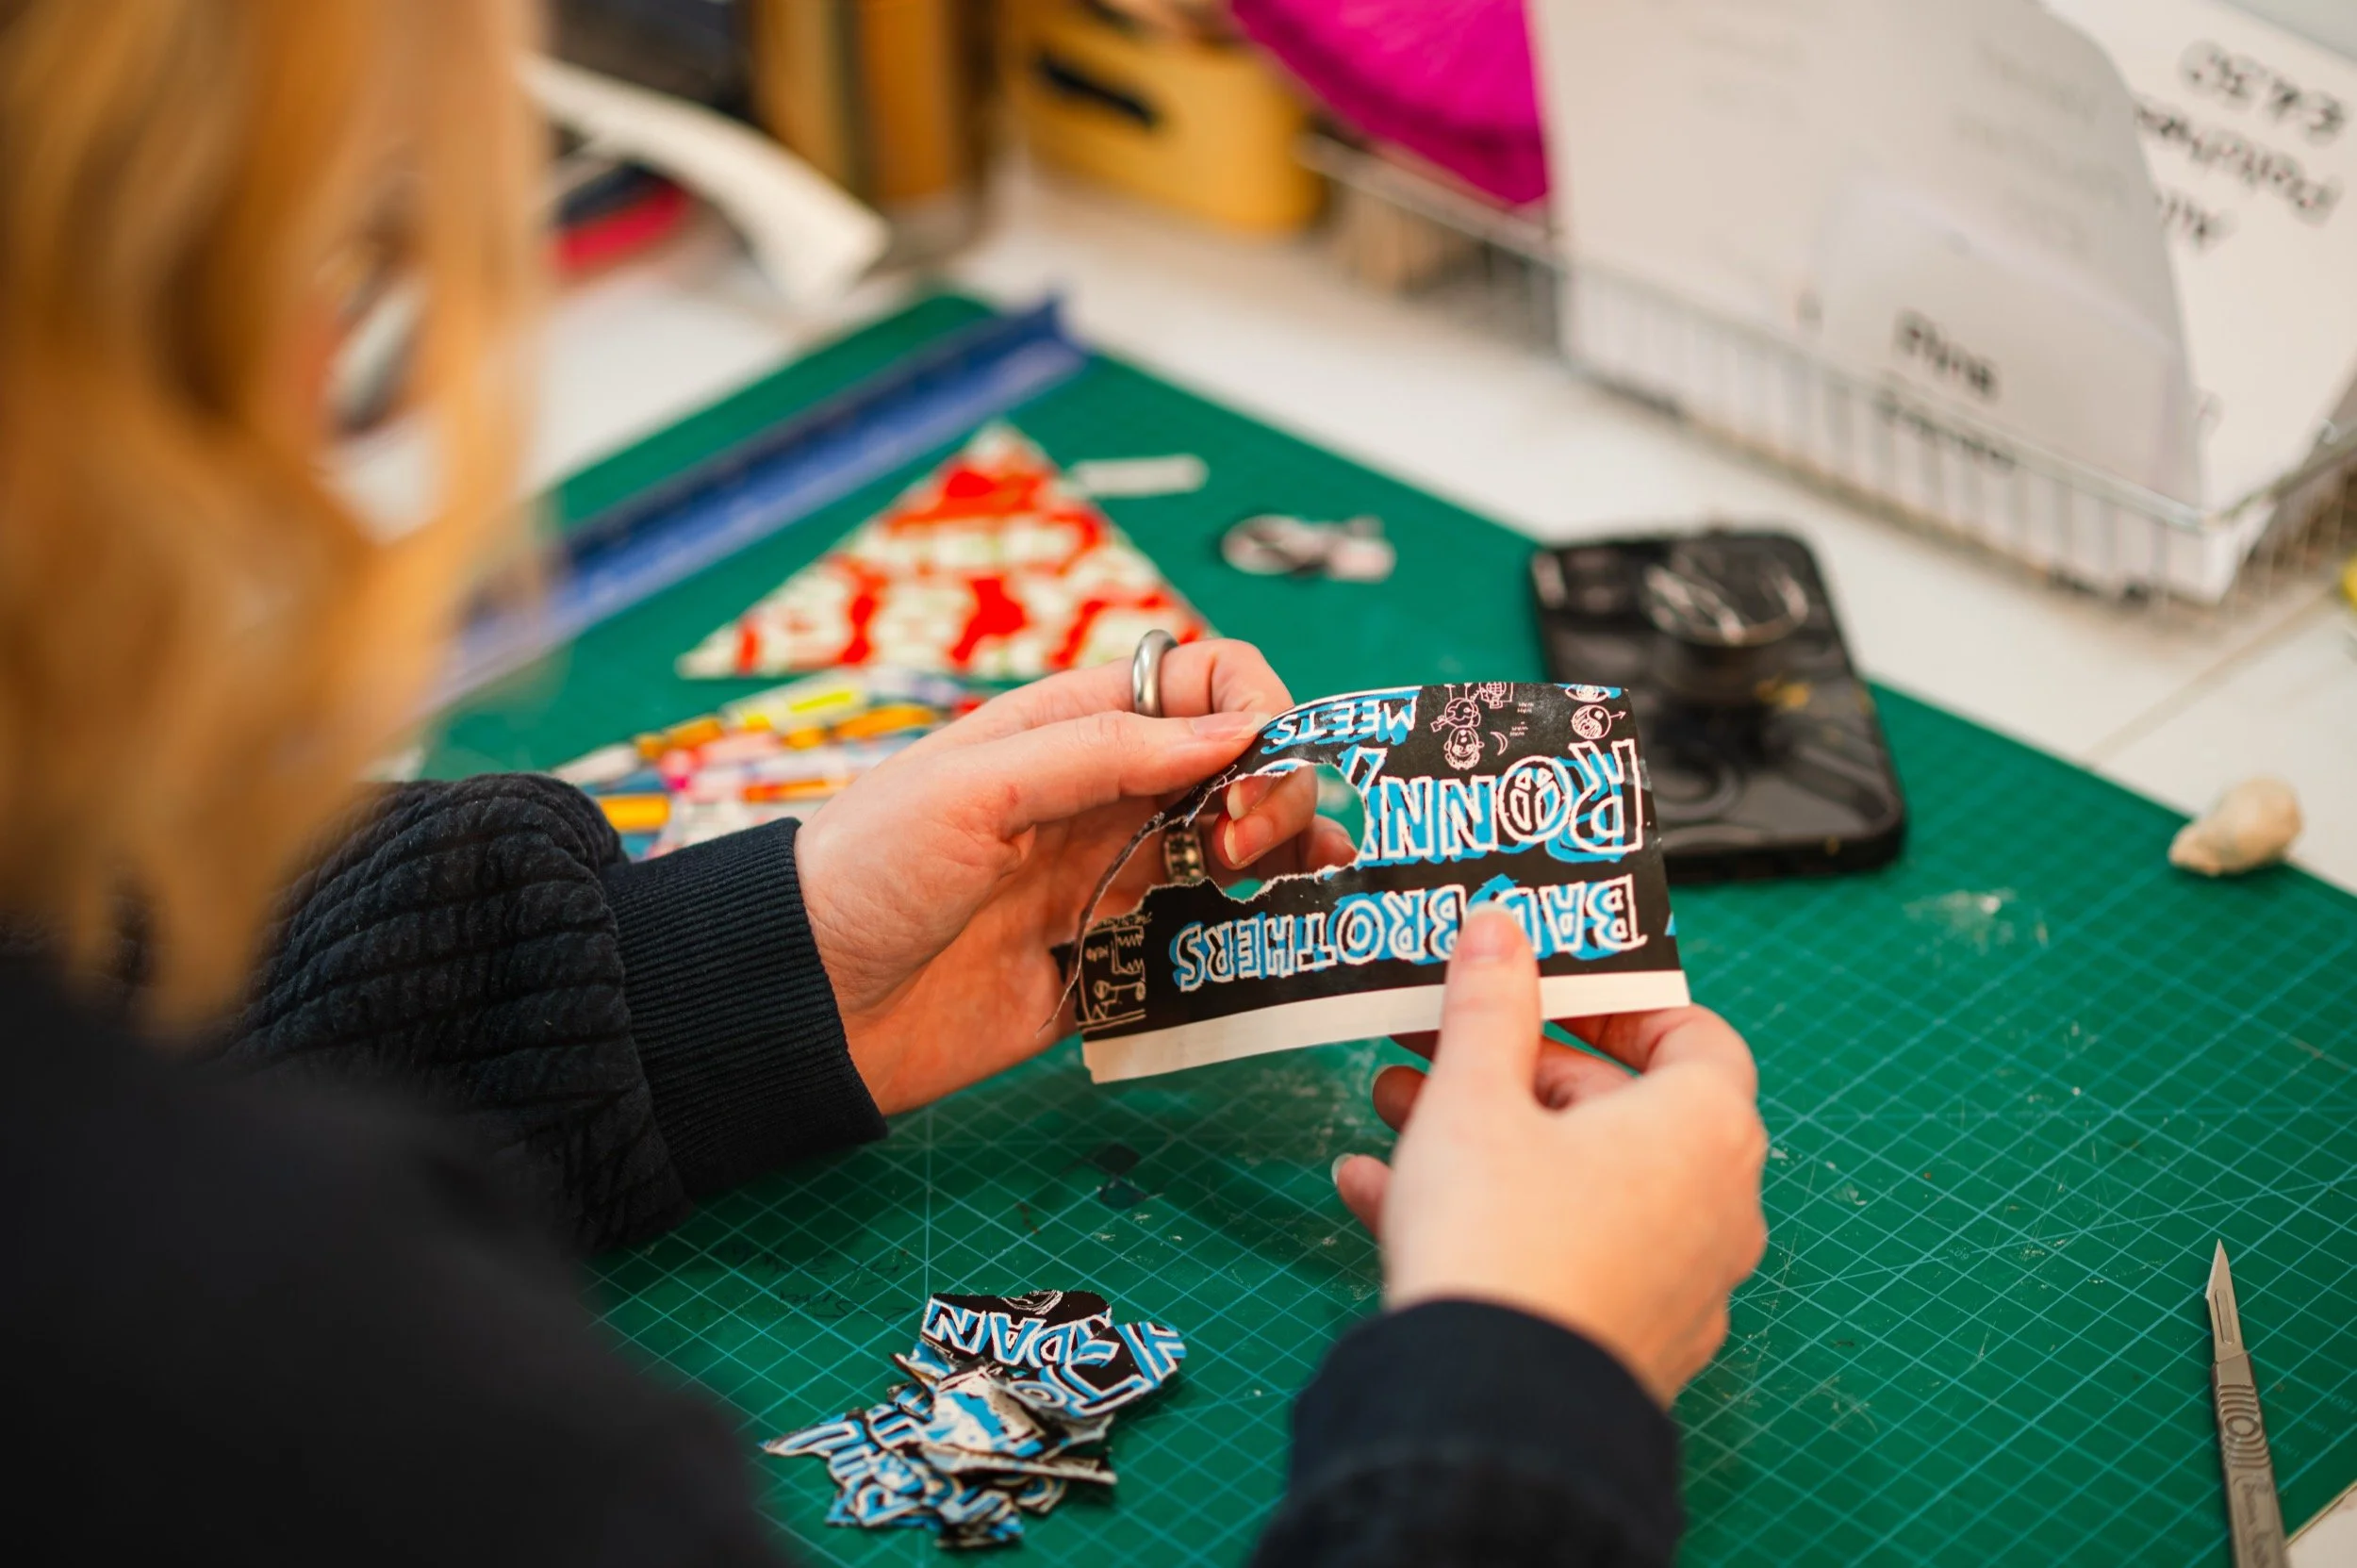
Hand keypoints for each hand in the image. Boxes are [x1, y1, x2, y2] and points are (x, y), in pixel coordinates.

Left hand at [795, 640, 1357, 1115]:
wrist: (806, 1005)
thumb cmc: (867, 870)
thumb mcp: (974, 787)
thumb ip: (1103, 752)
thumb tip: (1233, 732)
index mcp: (1072, 729)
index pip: (1202, 684)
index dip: (1252, 710)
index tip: (1257, 767)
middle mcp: (1106, 800)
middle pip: (1238, 773)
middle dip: (1277, 794)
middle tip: (1248, 847)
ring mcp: (1113, 886)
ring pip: (1236, 861)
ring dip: (1286, 865)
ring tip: (1306, 889)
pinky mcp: (1112, 972)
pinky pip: (1202, 954)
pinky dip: (1251, 947)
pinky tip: (1286, 950)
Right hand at [1332, 905, 1768, 1405]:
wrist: (1491, 1412)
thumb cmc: (1504, 1239)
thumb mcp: (1476, 1096)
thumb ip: (1489, 1005)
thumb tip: (1500, 929)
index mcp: (1703, 1130)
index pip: (1692, 1034)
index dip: (1617, 1002)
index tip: (1546, 987)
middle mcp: (1713, 1206)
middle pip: (1618, 1109)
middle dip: (1513, 1070)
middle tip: (1437, 1043)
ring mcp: (1676, 1284)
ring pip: (1577, 1183)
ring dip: (1484, 1139)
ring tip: (1390, 1112)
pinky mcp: (1626, 1341)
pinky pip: (1560, 1252)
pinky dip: (1487, 1217)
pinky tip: (1378, 1195)